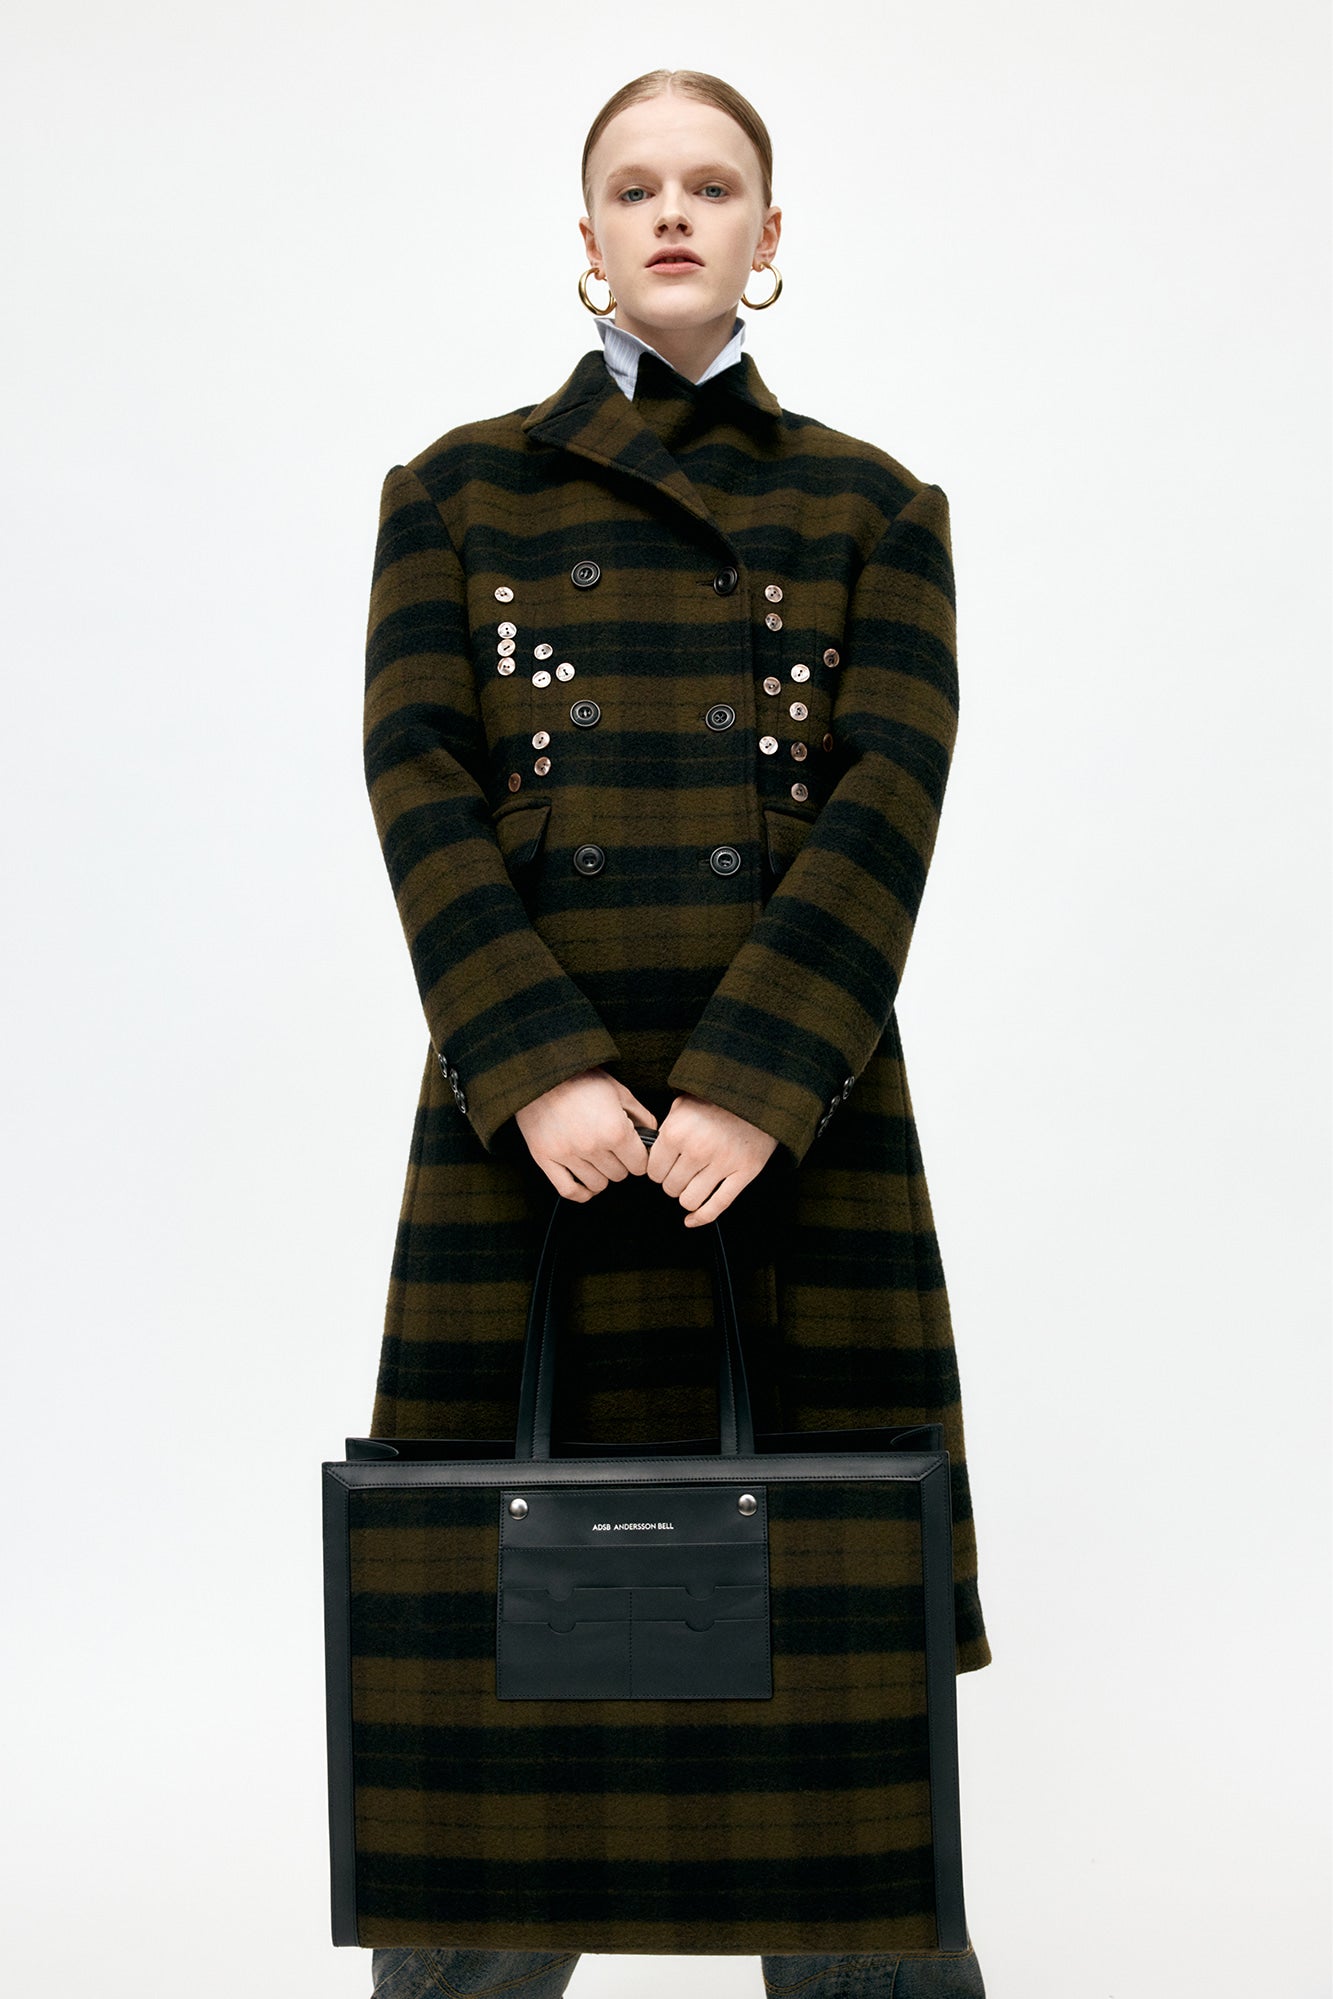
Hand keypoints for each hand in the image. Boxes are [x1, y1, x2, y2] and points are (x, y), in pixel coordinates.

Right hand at [514, 1068, 657, 1201]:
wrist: (542, 1073)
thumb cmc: (581, 1078)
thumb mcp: (618, 1090)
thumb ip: (640, 1115)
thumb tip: (652, 1133)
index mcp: (615, 1130)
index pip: (639, 1165)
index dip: (639, 1158)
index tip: (634, 1152)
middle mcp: (592, 1147)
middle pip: (619, 1175)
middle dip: (620, 1164)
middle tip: (614, 1150)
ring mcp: (568, 1155)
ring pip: (597, 1184)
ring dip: (601, 1175)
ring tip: (598, 1159)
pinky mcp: (545, 1158)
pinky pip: (568, 1190)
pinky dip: (580, 1192)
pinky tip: (585, 1183)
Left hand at [646, 1093, 778, 1225]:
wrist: (759, 1094)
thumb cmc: (718, 1098)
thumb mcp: (684, 1103)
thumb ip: (666, 1127)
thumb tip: (651, 1150)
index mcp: (676, 1131)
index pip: (654, 1170)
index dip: (657, 1171)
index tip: (664, 1167)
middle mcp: (696, 1149)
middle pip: (670, 1187)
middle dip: (672, 1183)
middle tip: (680, 1173)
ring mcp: (722, 1163)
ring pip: (690, 1200)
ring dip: (687, 1197)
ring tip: (692, 1185)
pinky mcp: (744, 1172)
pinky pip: (718, 1206)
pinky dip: (702, 1217)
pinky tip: (692, 1219)